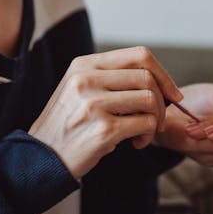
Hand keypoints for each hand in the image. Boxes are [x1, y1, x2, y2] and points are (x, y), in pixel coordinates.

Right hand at [29, 47, 181, 179]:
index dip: (162, 73)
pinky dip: (148, 135)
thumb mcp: (79, 88)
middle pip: (147, 77)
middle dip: (163, 100)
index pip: (139, 55)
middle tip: (157, 119)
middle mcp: (87, 79)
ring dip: (155, 120)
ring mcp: (94, 103)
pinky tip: (137, 143)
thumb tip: (157, 77)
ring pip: (150, 100)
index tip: (172, 92)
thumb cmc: (67, 124)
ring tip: (143, 133)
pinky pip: (145, 123)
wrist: (40, 158)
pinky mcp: (103, 129)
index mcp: (85, 64)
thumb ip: (111, 77)